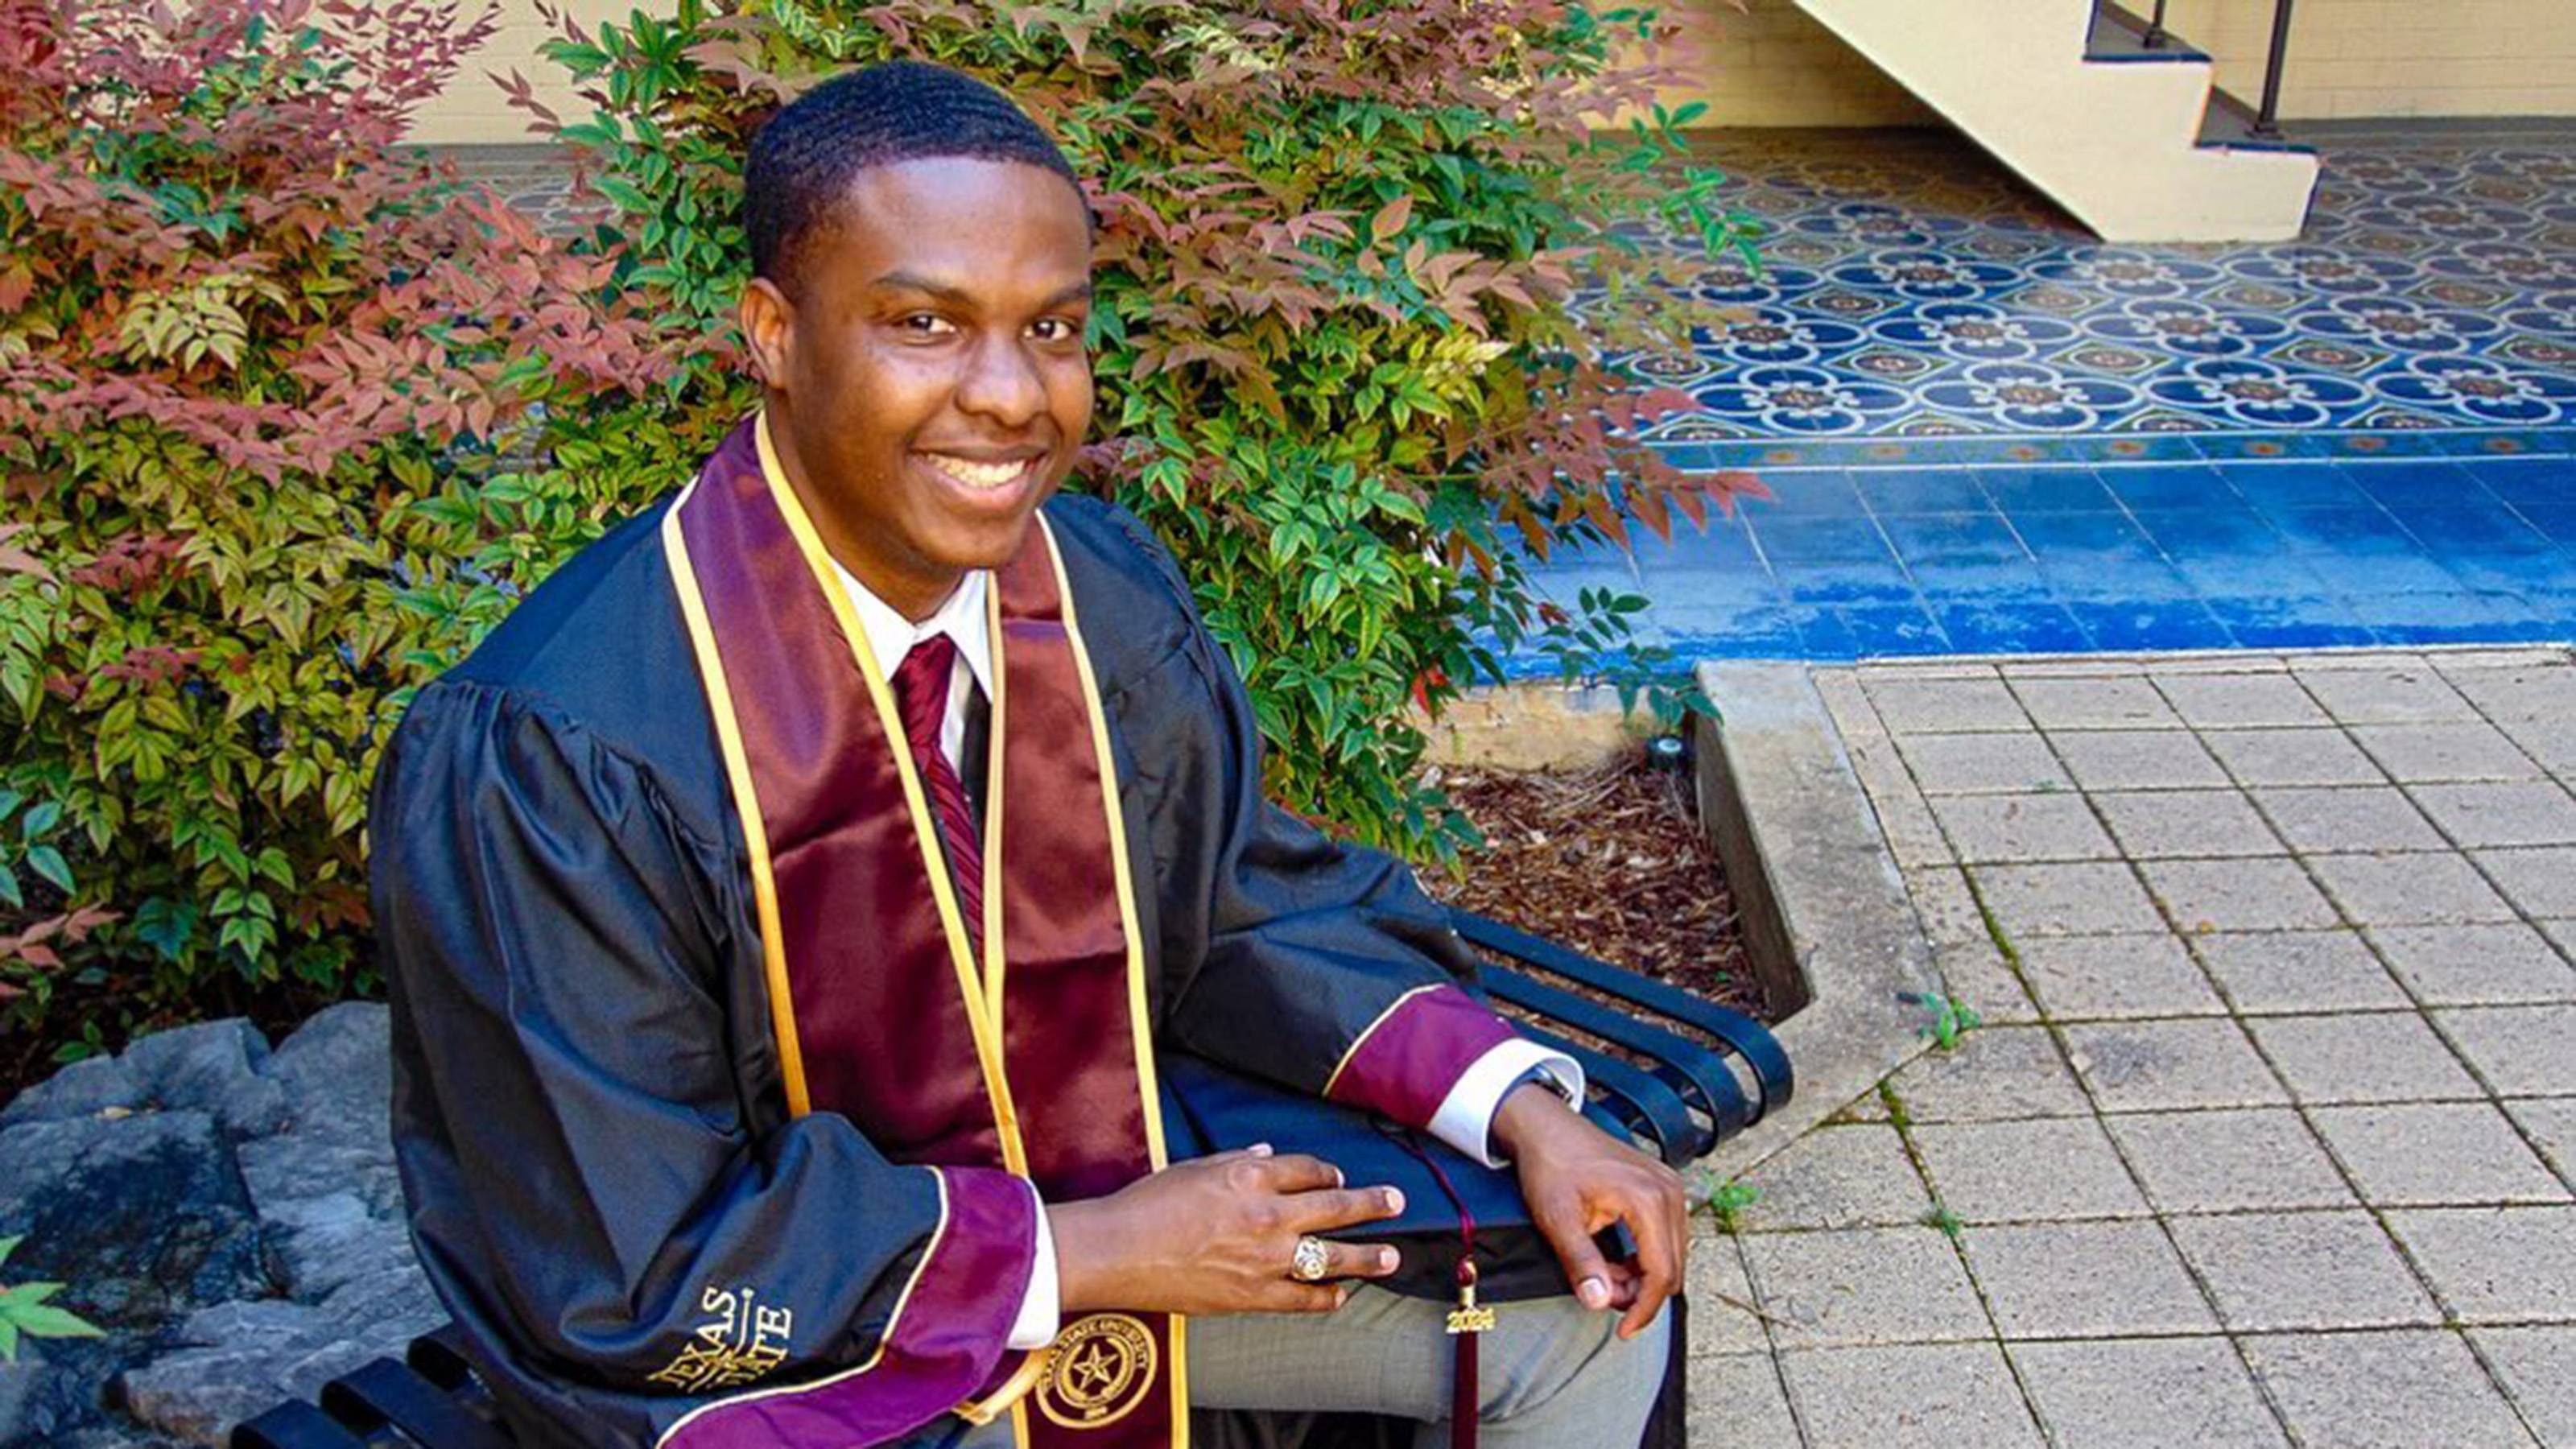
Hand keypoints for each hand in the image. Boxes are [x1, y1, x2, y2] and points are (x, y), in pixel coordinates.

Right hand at [1048, 1146, 1407, 1316]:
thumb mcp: (1195, 1167)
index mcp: (1252, 1176)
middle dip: (1372, 1203)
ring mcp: (1266, 1258)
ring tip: (1391, 1257)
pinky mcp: (1253, 1295)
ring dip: (1367, 1256)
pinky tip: (1342, 1296)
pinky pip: (1303, 1298)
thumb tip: (1269, 1153)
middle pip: (1336, 1207)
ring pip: (1332, 1256)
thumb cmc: (1148, 1203)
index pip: (1309, 1170)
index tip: (1337, 1177)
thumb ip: (1238, 1160)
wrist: (1118, 1251)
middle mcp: (1268, 1214)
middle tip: (1397, 1202)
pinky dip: (1326, 1297)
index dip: (1328, 1173)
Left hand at [1492, 1082, 1689, 1339]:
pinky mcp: (1663, 1189)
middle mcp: (1668, 1192)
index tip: (1624, 1330)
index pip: (1662, 1273)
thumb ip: (1582, 1263)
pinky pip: (1668, 1238)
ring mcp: (1670, 1188)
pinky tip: (1617, 1261)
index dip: (1644, 1309)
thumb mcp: (1558, 1219)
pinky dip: (1646, 1258)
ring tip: (1605, 1276)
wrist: (1547, 1128)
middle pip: (1673, 1268)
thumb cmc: (1551, 1165)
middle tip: (1603, 1296)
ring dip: (1643, 1277)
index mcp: (1648, 1198)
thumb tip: (1600, 1302)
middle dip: (1641, 1293)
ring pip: (1673, 1256)